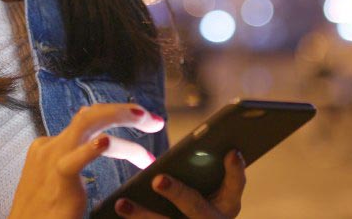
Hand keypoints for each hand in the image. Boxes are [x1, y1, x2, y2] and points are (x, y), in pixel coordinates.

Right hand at [8, 103, 165, 218]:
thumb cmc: (45, 215)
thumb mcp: (61, 182)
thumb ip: (78, 160)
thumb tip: (102, 140)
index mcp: (51, 148)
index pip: (88, 122)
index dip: (118, 118)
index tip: (145, 123)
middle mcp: (51, 147)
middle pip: (91, 115)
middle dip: (124, 111)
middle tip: (156, 120)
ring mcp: (52, 159)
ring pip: (88, 123)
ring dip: (121, 115)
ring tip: (149, 121)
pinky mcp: (57, 178)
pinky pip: (75, 159)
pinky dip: (91, 149)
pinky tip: (106, 143)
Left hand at [113, 149, 245, 217]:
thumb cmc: (202, 196)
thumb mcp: (211, 184)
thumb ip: (208, 164)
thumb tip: (202, 141)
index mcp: (228, 203)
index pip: (235, 185)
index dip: (236, 171)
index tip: (231, 152)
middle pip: (195, 207)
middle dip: (177, 193)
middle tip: (158, 179)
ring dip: (142, 215)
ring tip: (121, 203)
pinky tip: (115, 212)